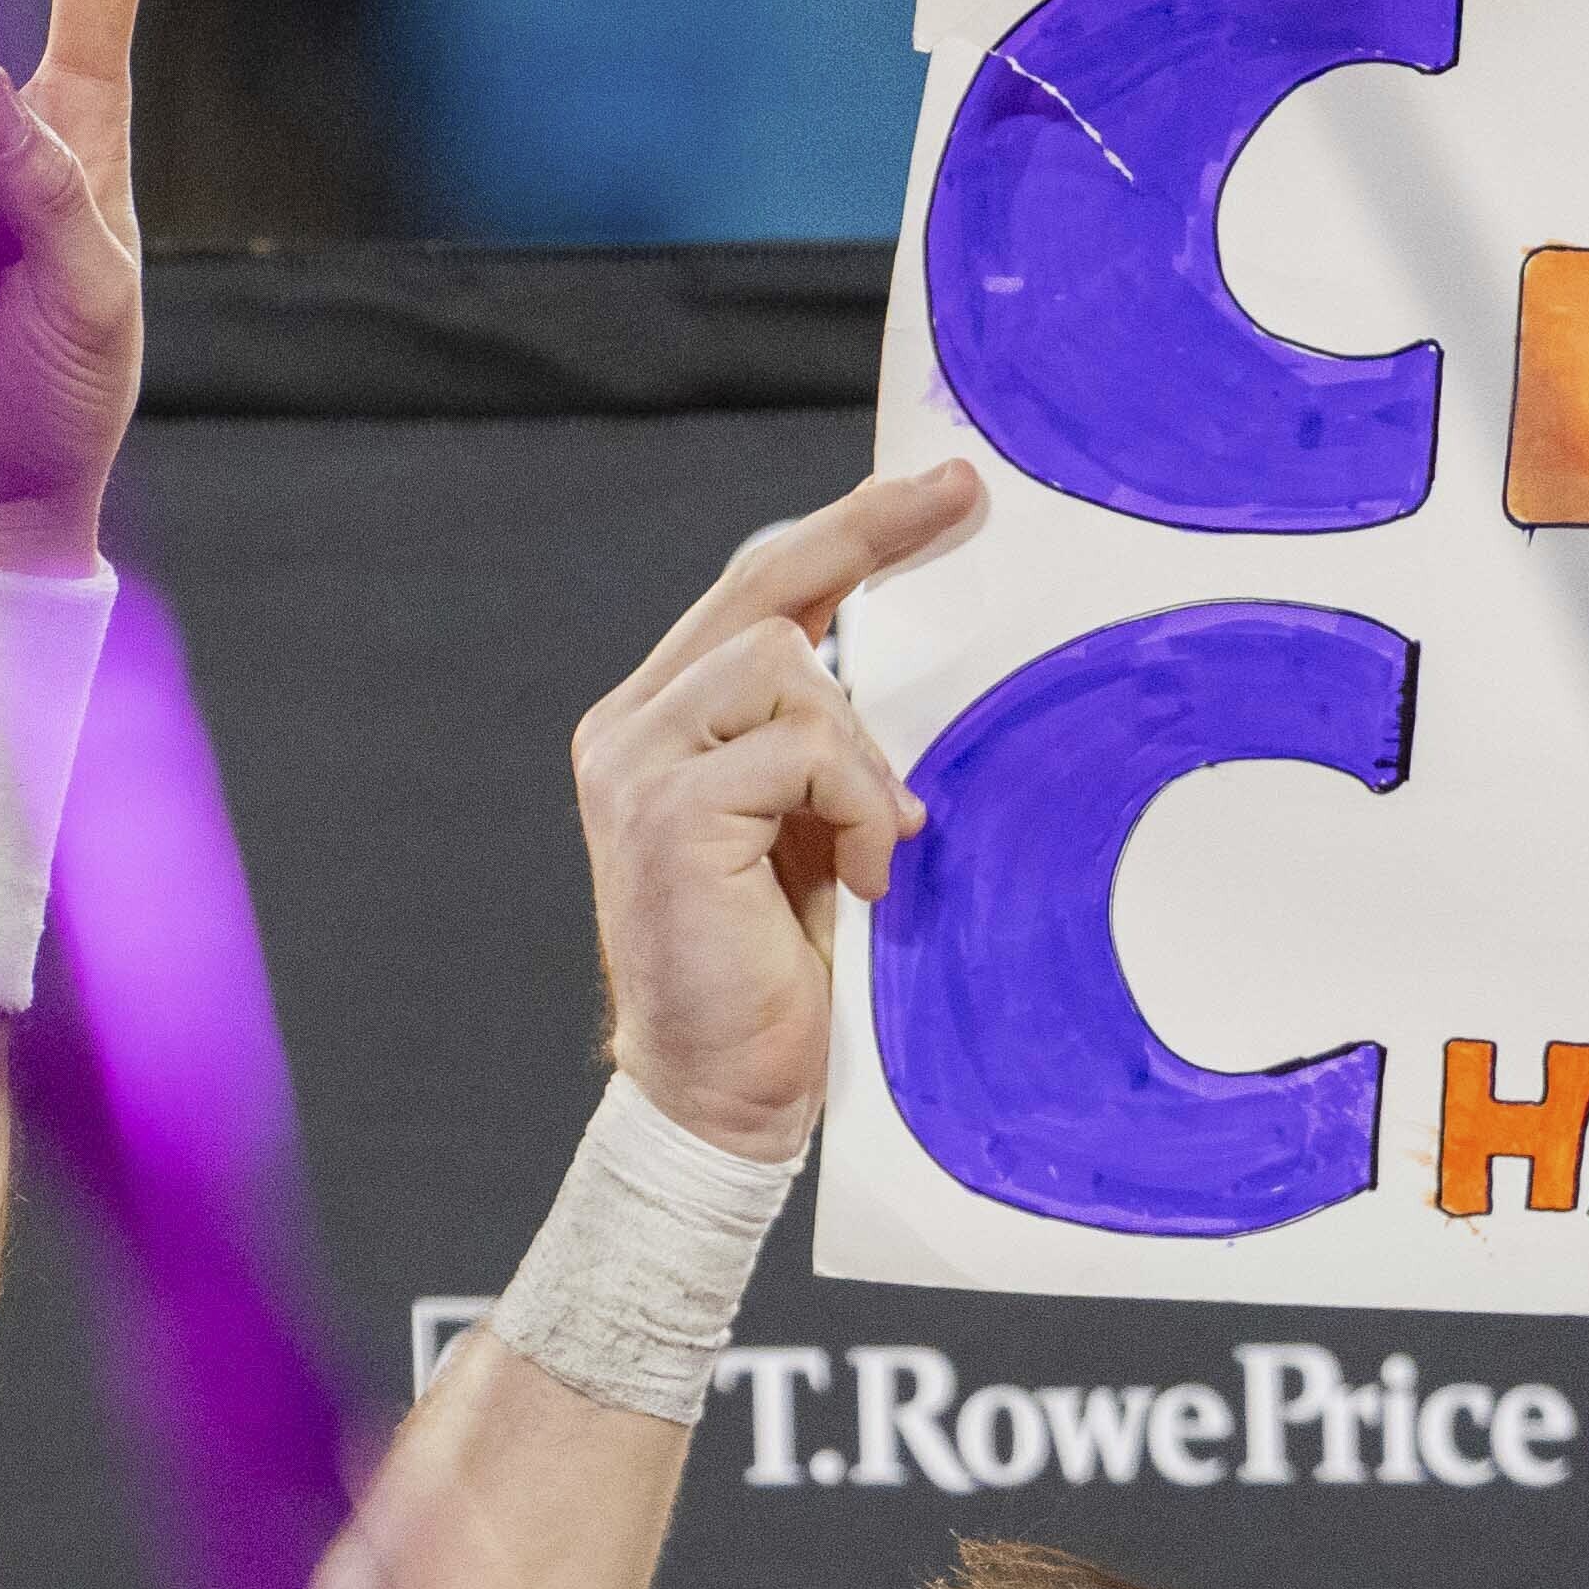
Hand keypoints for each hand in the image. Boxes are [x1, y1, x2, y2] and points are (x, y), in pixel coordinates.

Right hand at [576, 464, 977, 1162]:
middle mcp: (628, 731)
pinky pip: (804, 752)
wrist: (717, 1095)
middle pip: (761, 590)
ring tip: (871, 841)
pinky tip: (861, 873)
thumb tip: (887, 665)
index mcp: (655, 725)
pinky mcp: (667, 813)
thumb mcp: (804, 827)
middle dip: (867, 537)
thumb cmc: (765, 973)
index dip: (843, 534)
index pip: (749, 596)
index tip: (934, 493)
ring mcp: (635, 768)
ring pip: (786, 666)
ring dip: (859, 755)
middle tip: (960, 500)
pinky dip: (859, 809)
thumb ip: (818, 743)